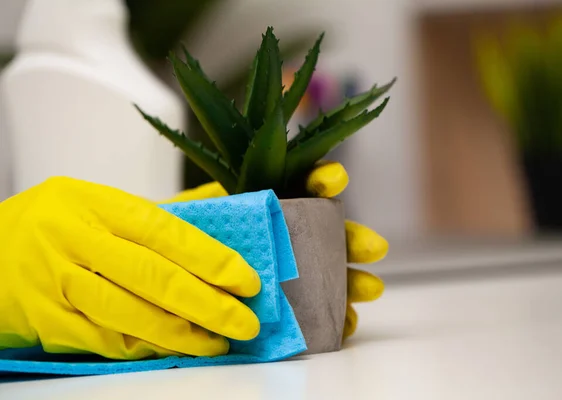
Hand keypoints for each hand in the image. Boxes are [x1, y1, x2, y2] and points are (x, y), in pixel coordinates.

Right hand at [0, 177, 260, 359]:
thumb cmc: (55, 224)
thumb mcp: (98, 203)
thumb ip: (157, 214)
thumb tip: (219, 209)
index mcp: (97, 204)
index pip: (166, 232)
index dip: (211, 259)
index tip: (246, 280)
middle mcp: (76, 240)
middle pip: (154, 277)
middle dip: (208, 304)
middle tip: (245, 322)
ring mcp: (57, 282)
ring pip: (129, 314)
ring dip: (180, 335)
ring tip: (217, 343)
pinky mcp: (44, 319)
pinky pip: (102, 340)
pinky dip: (142, 349)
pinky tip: (172, 351)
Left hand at [164, 161, 386, 339]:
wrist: (177, 276)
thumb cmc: (188, 240)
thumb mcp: (194, 217)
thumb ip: (207, 206)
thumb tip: (207, 204)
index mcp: (271, 205)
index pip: (301, 185)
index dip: (322, 180)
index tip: (334, 182)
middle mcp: (288, 236)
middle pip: (327, 235)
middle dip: (353, 237)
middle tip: (374, 248)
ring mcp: (291, 271)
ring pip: (329, 274)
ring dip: (353, 280)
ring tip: (371, 289)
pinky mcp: (290, 305)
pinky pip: (317, 312)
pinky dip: (334, 319)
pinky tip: (345, 323)